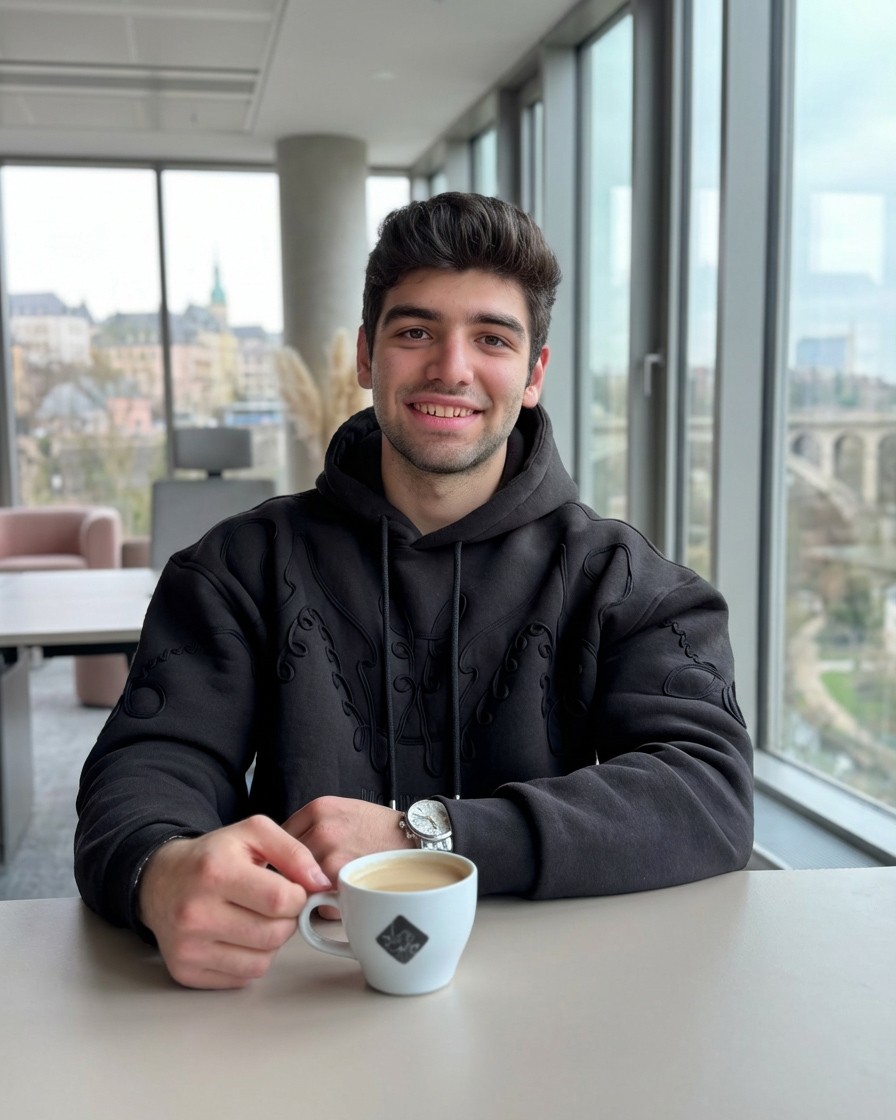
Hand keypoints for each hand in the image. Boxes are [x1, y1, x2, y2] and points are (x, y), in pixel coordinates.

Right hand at [138, 815, 331, 989]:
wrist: (161, 880)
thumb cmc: (214, 856)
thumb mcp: (253, 833)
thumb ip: (294, 852)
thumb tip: (321, 883)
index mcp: (215, 871)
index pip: (281, 900)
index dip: (298, 897)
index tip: (291, 890)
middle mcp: (195, 912)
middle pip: (274, 934)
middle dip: (286, 920)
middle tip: (274, 906)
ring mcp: (187, 946)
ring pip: (262, 962)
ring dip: (270, 943)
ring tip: (256, 920)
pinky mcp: (184, 971)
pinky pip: (241, 978)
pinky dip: (249, 960)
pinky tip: (237, 938)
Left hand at [282, 796, 410, 914]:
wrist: (418, 840)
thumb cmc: (382, 829)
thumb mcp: (345, 811)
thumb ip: (314, 826)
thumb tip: (285, 852)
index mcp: (319, 809)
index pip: (280, 837)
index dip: (284, 854)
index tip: (290, 865)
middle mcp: (321, 830)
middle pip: (286, 862)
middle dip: (297, 874)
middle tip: (315, 879)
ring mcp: (331, 856)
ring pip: (301, 884)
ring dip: (312, 893)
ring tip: (335, 887)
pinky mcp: (342, 882)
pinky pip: (320, 903)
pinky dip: (330, 908)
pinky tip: (348, 897)